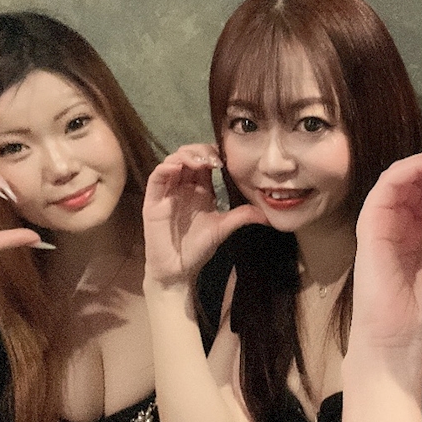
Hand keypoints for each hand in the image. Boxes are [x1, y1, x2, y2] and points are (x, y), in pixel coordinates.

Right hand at [142, 144, 266, 288]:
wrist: (179, 270)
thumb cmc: (198, 248)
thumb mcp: (224, 228)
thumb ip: (242, 216)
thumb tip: (268, 215)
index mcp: (200, 189)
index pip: (205, 162)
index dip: (213, 154)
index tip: (226, 158)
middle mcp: (183, 186)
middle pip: (189, 156)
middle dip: (201, 151)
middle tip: (215, 159)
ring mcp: (167, 192)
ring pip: (173, 161)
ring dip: (186, 155)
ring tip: (202, 162)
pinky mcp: (153, 200)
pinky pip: (157, 177)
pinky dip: (167, 167)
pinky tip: (180, 167)